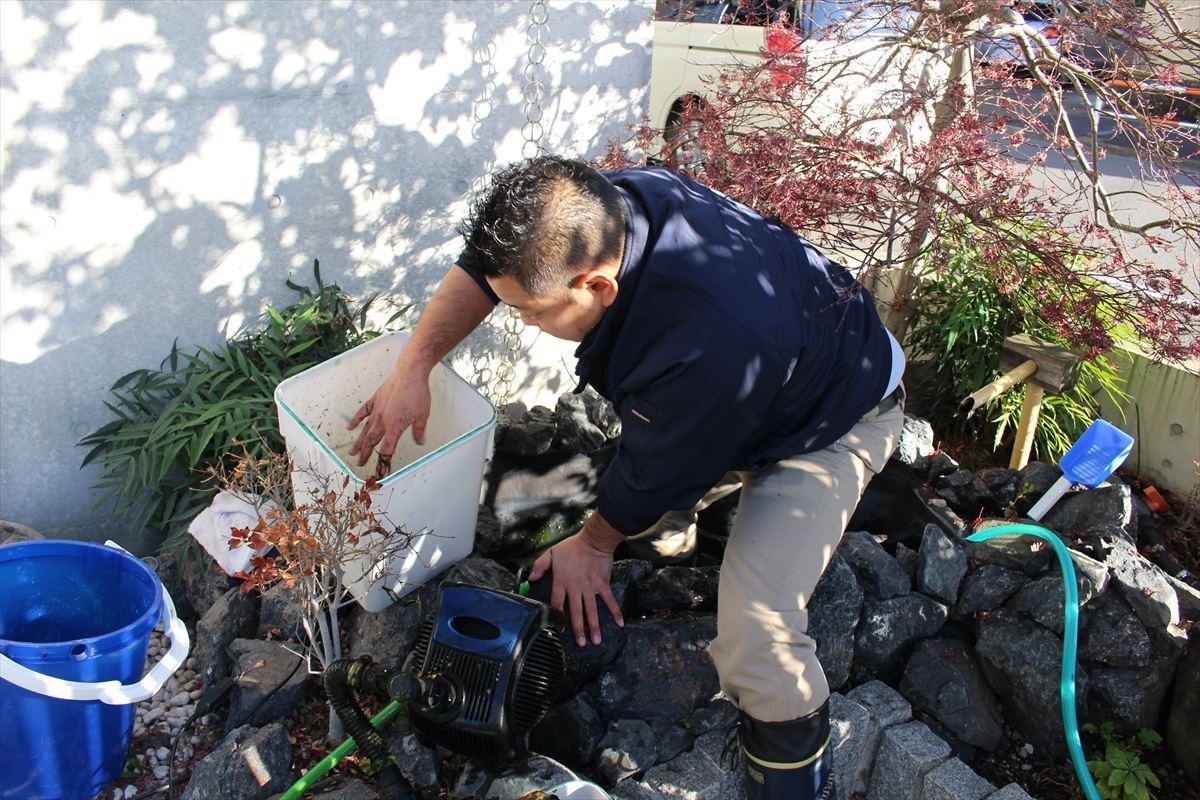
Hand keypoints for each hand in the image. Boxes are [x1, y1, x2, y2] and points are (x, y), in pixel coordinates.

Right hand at [347, 362, 430, 467]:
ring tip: (352, 452)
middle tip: (360, 464)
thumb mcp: (423, 415)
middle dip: (366, 454)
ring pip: (365, 430)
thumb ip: (419, 430)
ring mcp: (376, 410)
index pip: (387, 449)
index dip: (383, 462)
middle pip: (372, 442)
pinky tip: (350, 427)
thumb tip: (420, 441)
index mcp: (395, 427)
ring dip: (359, 442)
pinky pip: (362, 412)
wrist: (410, 373)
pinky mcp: (374, 400)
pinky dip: (356, 420)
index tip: (380, 471)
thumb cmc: (417, 392)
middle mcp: (383, 420)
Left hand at [530, 513, 625, 645]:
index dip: (556, 616)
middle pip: (576, 611)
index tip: (557, 629)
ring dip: (594, 626)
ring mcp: (591, 587)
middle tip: (581, 644)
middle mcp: (576, 587)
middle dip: (578, 629)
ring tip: (596, 641)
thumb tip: (531, 579)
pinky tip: (620, 624)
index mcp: (562, 581)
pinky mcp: (603, 584)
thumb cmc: (572, 546)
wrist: (594, 540)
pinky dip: (615, 612)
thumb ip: (539, 566)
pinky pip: (609, 600)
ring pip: (592, 610)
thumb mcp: (551, 553)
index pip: (557, 602)